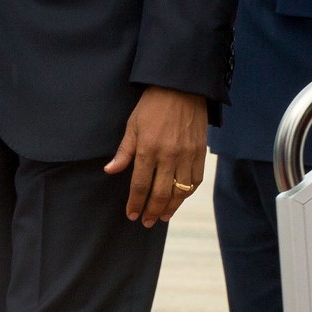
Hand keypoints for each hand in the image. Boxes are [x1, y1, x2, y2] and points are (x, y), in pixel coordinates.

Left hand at [105, 86, 206, 226]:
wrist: (182, 89)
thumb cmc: (152, 106)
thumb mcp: (132, 125)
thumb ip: (123, 152)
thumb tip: (110, 171)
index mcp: (148, 149)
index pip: (140, 184)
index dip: (135, 202)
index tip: (131, 215)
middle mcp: (168, 155)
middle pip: (160, 192)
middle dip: (152, 211)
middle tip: (146, 222)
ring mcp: (187, 155)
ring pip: (180, 190)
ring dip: (171, 207)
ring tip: (162, 217)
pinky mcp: (200, 152)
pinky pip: (195, 180)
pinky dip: (187, 193)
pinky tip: (180, 199)